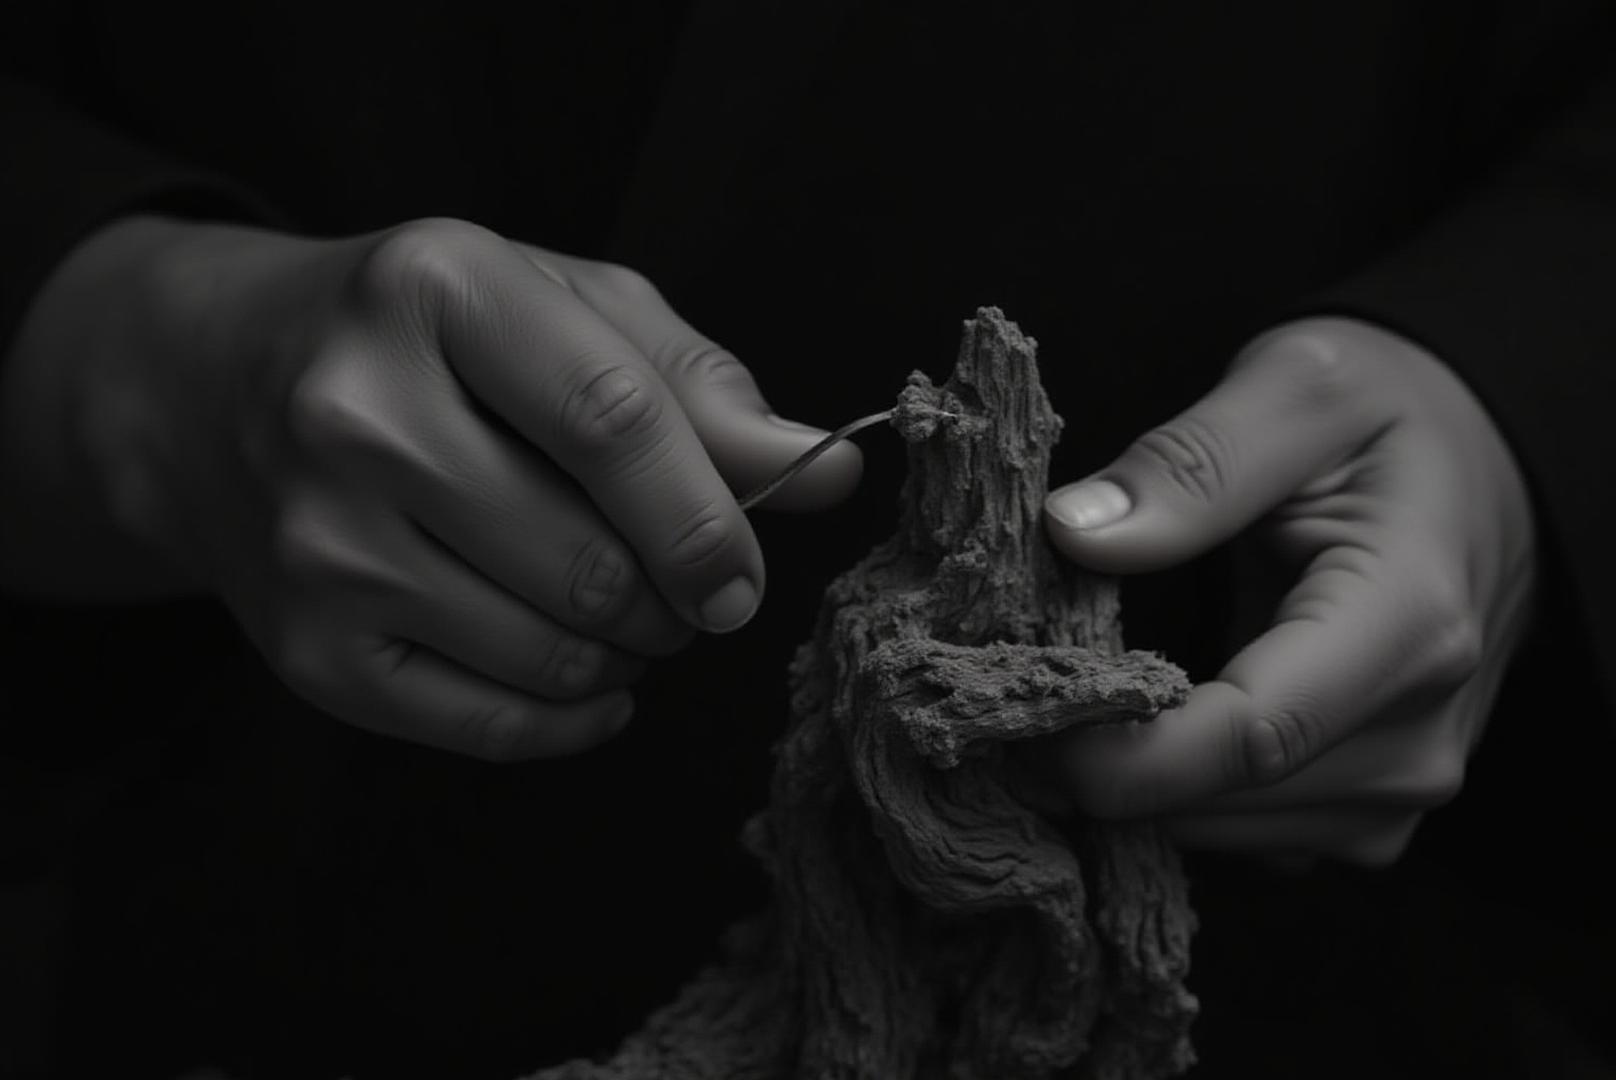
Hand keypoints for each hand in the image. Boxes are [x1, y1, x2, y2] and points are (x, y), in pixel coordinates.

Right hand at [1, 216, 859, 759]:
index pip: (610, 421)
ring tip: (624, 607)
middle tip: (686, 585)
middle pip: (591, 563)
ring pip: (553, 655)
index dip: (707, 516)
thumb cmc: (430, 339)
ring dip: (631, 655)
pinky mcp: (305, 650)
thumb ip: (698, 388)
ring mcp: (318, 541)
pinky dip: (573, 715)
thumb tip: (824, 468)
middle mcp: (356, 413)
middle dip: (677, 599)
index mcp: (437, 290)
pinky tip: (585, 671)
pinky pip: (492, 728)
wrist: (209, 387)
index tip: (747, 576)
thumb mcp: (565, 309)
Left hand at [1043, 317, 1534, 867]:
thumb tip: (1074, 532)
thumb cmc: (1390, 414)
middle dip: (1102, 763)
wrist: (1486, 464)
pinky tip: (1149, 717)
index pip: (1252, 737)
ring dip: (1138, 780)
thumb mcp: (1297, 386)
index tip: (1018, 715)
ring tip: (1079, 689)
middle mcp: (1421, 728)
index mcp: (1409, 619)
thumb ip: (1189, 463)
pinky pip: (1249, 834)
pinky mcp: (1377, 809)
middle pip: (1226, 800)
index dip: (1121, 755)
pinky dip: (1182, 791)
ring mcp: (1407, 784)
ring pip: (1226, 833)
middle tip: (1013, 683)